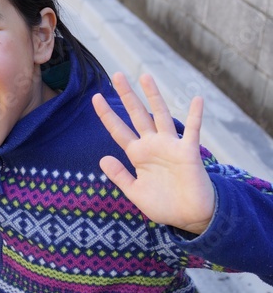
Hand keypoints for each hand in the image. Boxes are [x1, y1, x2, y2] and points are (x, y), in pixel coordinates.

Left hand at [92, 72, 214, 234]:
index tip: (95, 97)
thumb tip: (103, 158)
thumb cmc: (164, 205)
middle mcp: (152, 145)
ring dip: (154, 96)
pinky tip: (197, 99)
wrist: (190, 217)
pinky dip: (195, 115)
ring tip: (145, 76)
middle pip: (137, 115)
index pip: (118, 130)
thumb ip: (119, 176)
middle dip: (127, 95)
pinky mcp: (188, 152)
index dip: (107, 114)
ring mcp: (170, 146)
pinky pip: (193, 130)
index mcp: (137, 154)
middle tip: (116, 75)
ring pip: (160, 115)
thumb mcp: (135, 192)